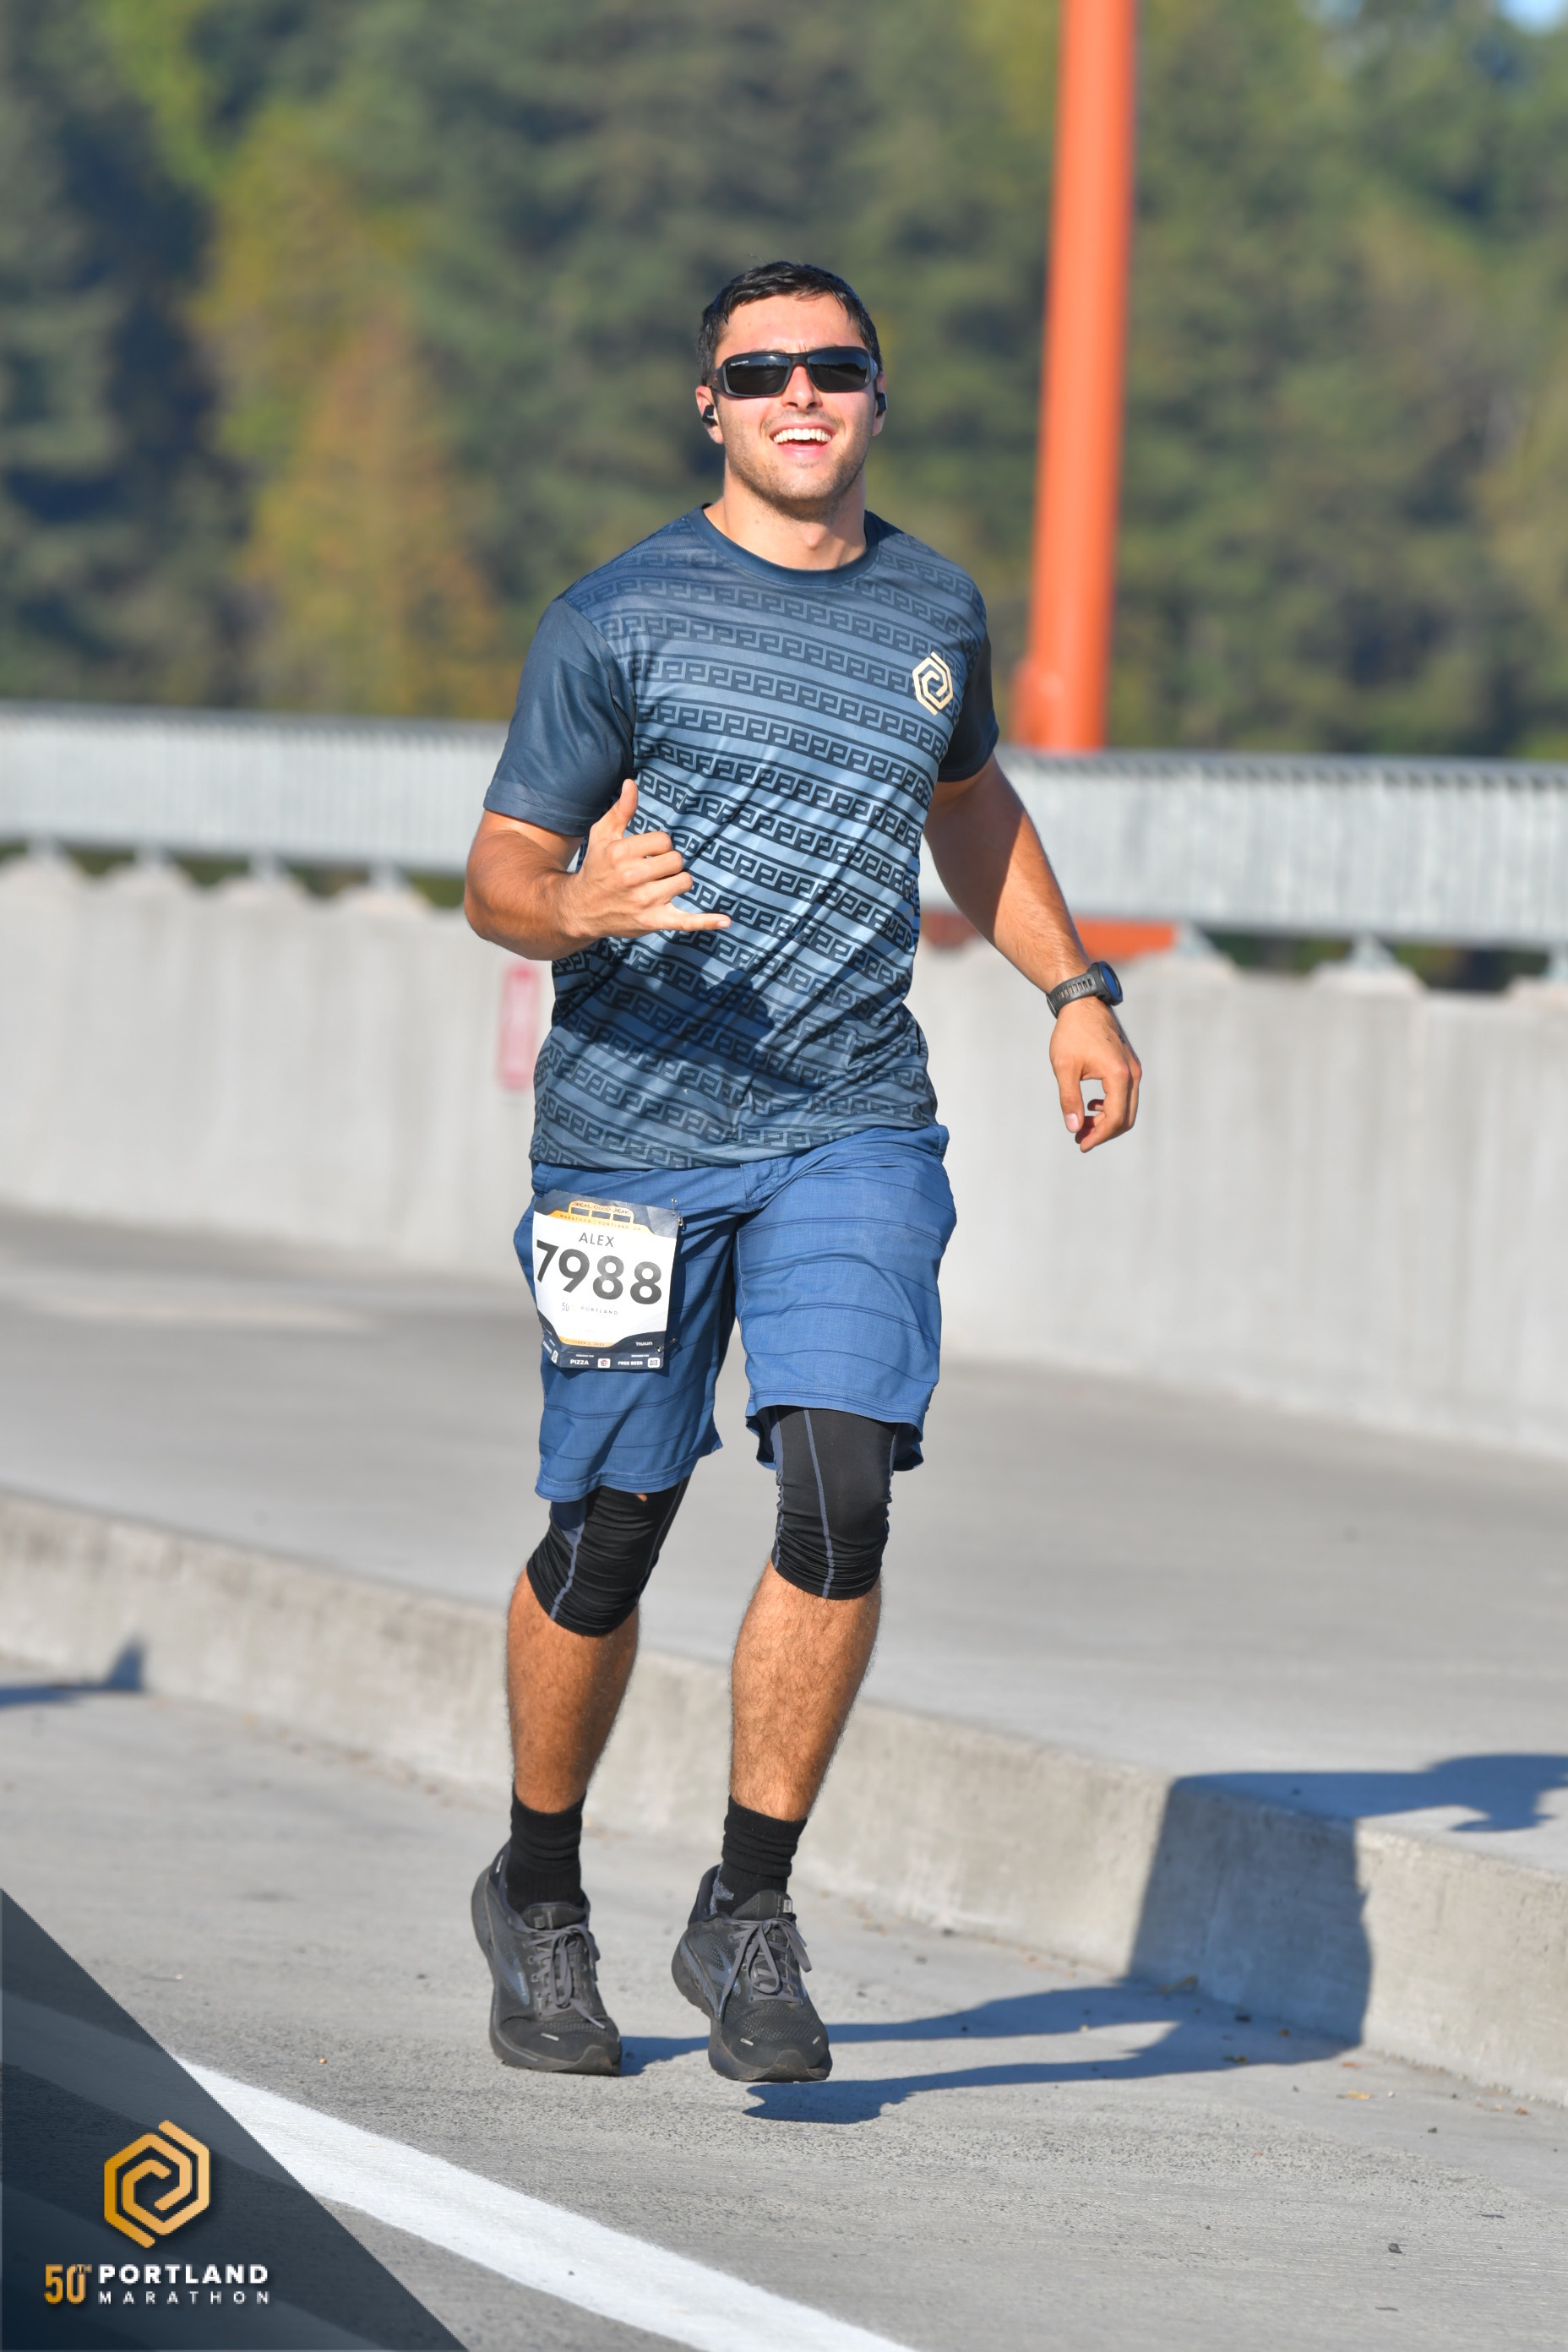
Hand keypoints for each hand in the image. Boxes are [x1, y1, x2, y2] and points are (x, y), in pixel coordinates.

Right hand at [564, 780, 729, 943]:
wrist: (582, 909)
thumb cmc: (596, 867)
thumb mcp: (602, 835)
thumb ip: (621, 810)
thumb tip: (631, 783)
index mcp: (620, 853)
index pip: (664, 840)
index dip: (658, 846)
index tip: (644, 854)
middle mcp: (632, 877)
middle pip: (677, 860)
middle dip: (667, 864)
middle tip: (649, 872)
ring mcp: (644, 901)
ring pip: (684, 882)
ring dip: (675, 882)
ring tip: (656, 886)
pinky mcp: (653, 921)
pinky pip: (686, 922)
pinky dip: (706, 922)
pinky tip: (726, 921)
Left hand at [1050, 997, 1139, 1152]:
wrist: (1083, 1003)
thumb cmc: (1071, 1033)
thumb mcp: (1064, 1068)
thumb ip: (1069, 1100)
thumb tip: (1074, 1129)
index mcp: (1118, 1075)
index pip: (1116, 1119)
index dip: (1099, 1136)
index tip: (1080, 1144)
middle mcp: (1132, 1073)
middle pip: (1126, 1117)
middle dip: (1104, 1132)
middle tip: (1080, 1139)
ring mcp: (1134, 1068)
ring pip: (1127, 1107)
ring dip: (1107, 1121)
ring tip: (1082, 1125)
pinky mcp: (1130, 1064)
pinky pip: (1126, 1095)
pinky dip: (1111, 1107)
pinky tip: (1091, 1106)